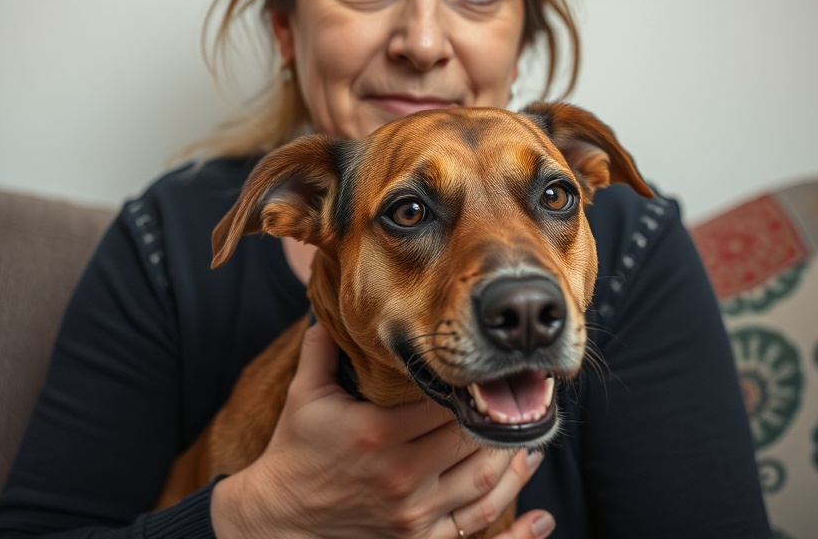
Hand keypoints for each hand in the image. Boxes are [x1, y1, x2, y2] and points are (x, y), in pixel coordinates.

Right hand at [211, 323, 546, 537]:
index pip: (445, 402)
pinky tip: (540, 515)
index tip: (492, 372)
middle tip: (524, 397)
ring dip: (514, 459)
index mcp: (379, 433)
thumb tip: (330, 302)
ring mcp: (413, 514)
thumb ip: (323, 347)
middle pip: (472, 438)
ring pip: (484, 482)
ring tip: (531, 437)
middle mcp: (403, 475)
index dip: (473, 387)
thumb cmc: (294, 451)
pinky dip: (514, 528)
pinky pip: (476, 532)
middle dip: (501, 417)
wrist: (277, 519)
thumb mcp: (305, 395)